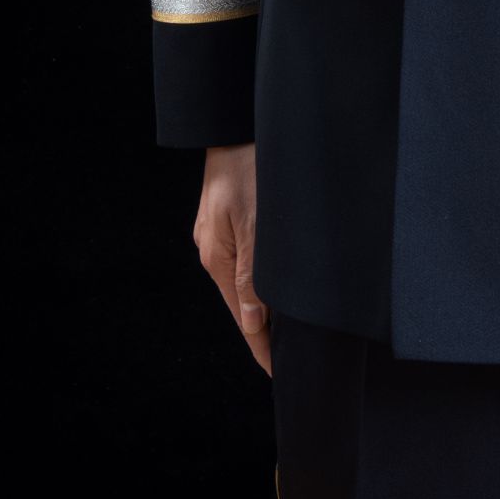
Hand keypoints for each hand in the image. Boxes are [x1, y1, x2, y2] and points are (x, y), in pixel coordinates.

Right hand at [194, 142, 271, 373]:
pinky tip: (271, 287)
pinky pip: (242, 262)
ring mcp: (216, 237)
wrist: (234, 126)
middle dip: (262, 332)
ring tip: (283, 333)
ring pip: (242, 283)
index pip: (243, 317)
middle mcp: (212, 252)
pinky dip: (257, 281)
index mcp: (218, 258)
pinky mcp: (224, 223)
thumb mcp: (256, 222)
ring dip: (262, 306)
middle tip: (286, 360)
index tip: (277, 372)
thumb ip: (254, 274)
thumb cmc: (250, 168)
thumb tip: (255, 321)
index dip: (261, 346)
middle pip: (240, 304)